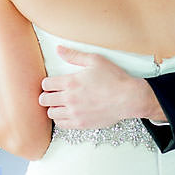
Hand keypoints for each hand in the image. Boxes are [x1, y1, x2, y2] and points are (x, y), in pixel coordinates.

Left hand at [38, 46, 159, 128]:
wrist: (129, 98)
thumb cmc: (115, 79)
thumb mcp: (95, 60)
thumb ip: (74, 55)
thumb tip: (59, 49)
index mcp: (70, 82)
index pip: (45, 84)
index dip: (47, 83)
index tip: (52, 83)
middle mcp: (70, 98)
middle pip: (44, 99)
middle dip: (47, 95)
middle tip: (53, 94)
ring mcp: (75, 113)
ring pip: (51, 113)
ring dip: (53, 107)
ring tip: (60, 104)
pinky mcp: (81, 124)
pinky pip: (61, 124)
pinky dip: (60, 119)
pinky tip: (66, 113)